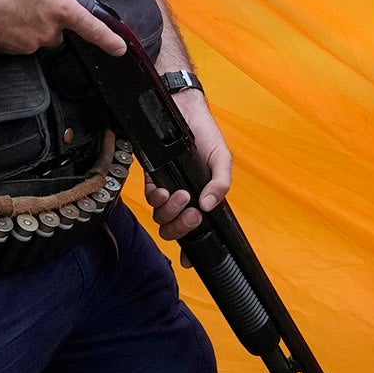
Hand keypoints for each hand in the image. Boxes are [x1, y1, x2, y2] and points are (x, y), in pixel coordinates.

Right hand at [0, 0, 124, 56]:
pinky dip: (12, 28)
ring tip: (7, 1)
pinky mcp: (11, 51)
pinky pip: (19, 39)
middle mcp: (49, 31)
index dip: (108, 39)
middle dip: (50, 15)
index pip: (91, 27)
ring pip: (38, 33)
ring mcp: (29, 43)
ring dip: (29, 21)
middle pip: (59, 27)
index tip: (119, 48)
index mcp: (60, 9)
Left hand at [146, 90, 233, 240]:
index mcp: (203, 199)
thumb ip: (221, 184)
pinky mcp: (153, 177)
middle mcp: (184, 198)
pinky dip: (157, 198)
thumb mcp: (223, 159)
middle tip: (193, 213)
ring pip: (162, 217)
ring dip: (171, 212)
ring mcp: (168, 189)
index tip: (190, 261)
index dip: (191, 250)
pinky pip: (150, 198)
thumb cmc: (207, 136)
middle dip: (183, 227)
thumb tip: (210, 205)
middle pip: (176, 229)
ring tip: (181, 195)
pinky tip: (165, 190)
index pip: (197, 231)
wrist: (185, 111)